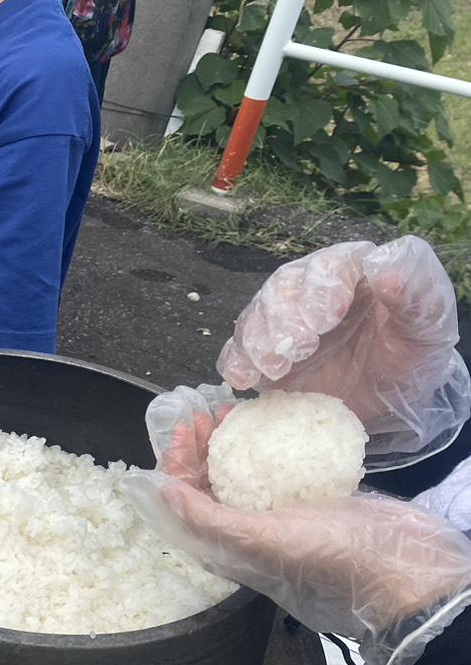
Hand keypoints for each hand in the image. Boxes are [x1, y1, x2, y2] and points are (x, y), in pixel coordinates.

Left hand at [123, 385, 470, 664]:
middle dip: (198, 447)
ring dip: (225, 442)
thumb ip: (208, 518)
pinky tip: (265, 423)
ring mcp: (273, 514)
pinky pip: (270, 468)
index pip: (183, 501)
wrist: (393, 562)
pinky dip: (261, 445)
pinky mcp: (302, 500)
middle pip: (205, 482)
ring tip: (228, 412)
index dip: (176, 463)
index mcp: (223, 546)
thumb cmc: (325, 554)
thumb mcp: (258, 538)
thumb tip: (165, 492)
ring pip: (235, 472)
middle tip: (204, 415)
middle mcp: (243, 531)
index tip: (184, 431)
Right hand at [216, 237, 469, 463]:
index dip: (324, 286)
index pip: (332, 264)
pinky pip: (238, 348)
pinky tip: (244, 378)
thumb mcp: (428, 330)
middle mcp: (314, 288)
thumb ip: (416, 295)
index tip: (328, 317)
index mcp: (356, 272)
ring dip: (260, 339)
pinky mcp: (265, 350)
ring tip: (275, 366)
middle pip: (285, 285)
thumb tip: (384, 266)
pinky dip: (236, 361)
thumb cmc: (411, 359)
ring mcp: (285, 319)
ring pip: (257, 312)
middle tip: (298, 347)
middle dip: (286, 316)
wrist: (387, 401)